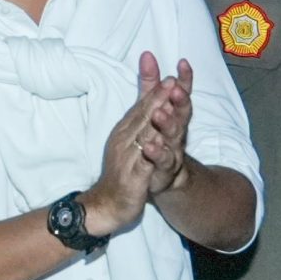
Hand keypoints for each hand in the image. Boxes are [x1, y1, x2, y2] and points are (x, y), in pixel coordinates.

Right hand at [81, 71, 174, 235]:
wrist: (108, 203)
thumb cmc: (123, 170)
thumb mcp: (131, 142)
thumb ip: (140, 120)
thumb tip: (153, 100)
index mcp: (126, 130)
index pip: (142, 107)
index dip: (157, 92)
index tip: (172, 76)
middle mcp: (125, 140)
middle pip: (143, 117)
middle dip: (157, 100)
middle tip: (171, 83)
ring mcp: (128, 158)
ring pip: (143, 137)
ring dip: (154, 123)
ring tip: (164, 109)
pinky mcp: (133, 177)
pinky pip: (142, 164)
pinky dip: (150, 155)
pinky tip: (156, 147)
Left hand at [133, 50, 193, 195]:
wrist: (158, 175)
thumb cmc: (157, 136)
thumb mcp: (152, 108)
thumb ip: (150, 85)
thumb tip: (146, 55)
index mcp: (174, 114)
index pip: (181, 93)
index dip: (184, 79)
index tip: (183, 63)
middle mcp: (177, 129)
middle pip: (182, 113)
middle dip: (180, 100)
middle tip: (175, 88)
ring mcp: (173, 148)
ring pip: (174, 136)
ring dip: (168, 124)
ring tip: (159, 114)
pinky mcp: (164, 168)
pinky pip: (163, 160)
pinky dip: (156, 153)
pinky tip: (149, 146)